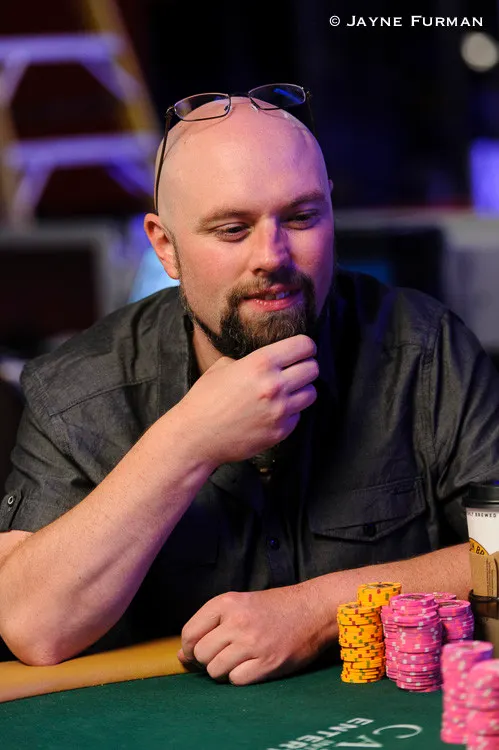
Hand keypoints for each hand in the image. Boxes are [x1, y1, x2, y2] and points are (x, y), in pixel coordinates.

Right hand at [176, 335, 317, 465]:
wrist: (195, 436)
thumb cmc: (204, 399)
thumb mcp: (223, 366)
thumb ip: (251, 360)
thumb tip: (269, 360)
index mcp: (261, 363)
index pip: (304, 345)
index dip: (306, 346)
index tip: (303, 350)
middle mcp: (275, 385)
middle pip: (313, 369)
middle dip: (306, 367)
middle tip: (295, 371)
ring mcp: (279, 410)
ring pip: (311, 393)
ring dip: (301, 390)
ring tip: (286, 392)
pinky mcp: (280, 431)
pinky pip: (298, 416)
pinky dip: (290, 413)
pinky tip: (273, 412)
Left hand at [177, 585, 332, 685]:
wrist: (313, 609)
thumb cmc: (275, 607)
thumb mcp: (240, 604)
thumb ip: (210, 626)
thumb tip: (182, 656)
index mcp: (227, 602)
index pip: (189, 633)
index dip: (189, 647)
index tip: (196, 652)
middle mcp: (237, 622)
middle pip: (201, 654)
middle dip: (208, 659)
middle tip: (224, 653)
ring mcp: (252, 643)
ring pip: (216, 670)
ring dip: (224, 669)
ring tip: (240, 658)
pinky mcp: (267, 663)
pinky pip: (236, 680)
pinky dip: (240, 677)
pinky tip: (252, 665)